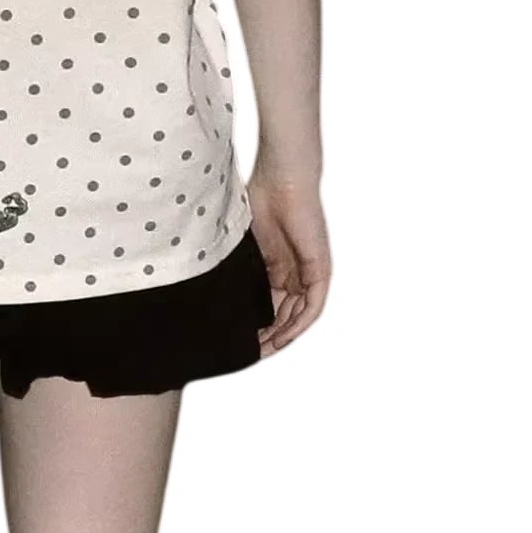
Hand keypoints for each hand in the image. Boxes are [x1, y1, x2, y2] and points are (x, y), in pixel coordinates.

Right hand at [248, 165, 331, 355]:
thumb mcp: (242, 244)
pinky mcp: (320, 270)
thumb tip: (211, 290)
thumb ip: (236, 267)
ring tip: (259, 351)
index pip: (267, 305)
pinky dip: (298, 324)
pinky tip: (282, 337)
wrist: (283, 179)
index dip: (252, 325)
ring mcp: (308, 273)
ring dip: (281, 336)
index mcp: (276, 268)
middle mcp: (294, 274)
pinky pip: (313, 307)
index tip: (234, 341)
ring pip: (298, 316)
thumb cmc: (260, 199)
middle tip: (244, 353)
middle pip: (283, 316)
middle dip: (265, 337)